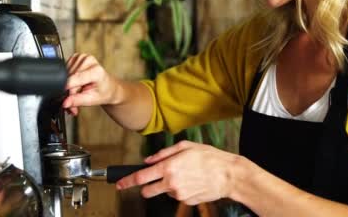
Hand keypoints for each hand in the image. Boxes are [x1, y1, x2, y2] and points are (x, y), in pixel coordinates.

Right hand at [63, 53, 118, 114]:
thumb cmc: (104, 92)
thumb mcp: (92, 100)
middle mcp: (89, 60)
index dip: (68, 92)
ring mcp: (82, 57)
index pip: (73, 80)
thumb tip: (65, 102)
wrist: (109, 87)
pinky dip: (69, 78)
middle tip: (74, 100)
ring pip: (66, 74)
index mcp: (96, 70)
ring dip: (68, 85)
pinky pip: (66, 70)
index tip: (67, 101)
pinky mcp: (77, 57)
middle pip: (69, 78)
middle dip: (69, 91)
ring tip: (78, 90)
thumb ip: (77, 101)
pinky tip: (77, 81)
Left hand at [115, 141, 241, 205]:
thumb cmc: (209, 157)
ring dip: (167, 186)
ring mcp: (179, 195)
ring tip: (184, 174)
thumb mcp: (185, 147)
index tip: (119, 184)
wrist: (228, 175)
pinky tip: (192, 181)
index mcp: (168, 168)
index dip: (127, 182)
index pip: (141, 178)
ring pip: (164, 192)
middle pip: (147, 191)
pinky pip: (177, 196)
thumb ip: (163, 153)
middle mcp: (171, 183)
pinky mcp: (187, 202)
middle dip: (145, 187)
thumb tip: (148, 160)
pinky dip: (179, 190)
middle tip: (152, 179)